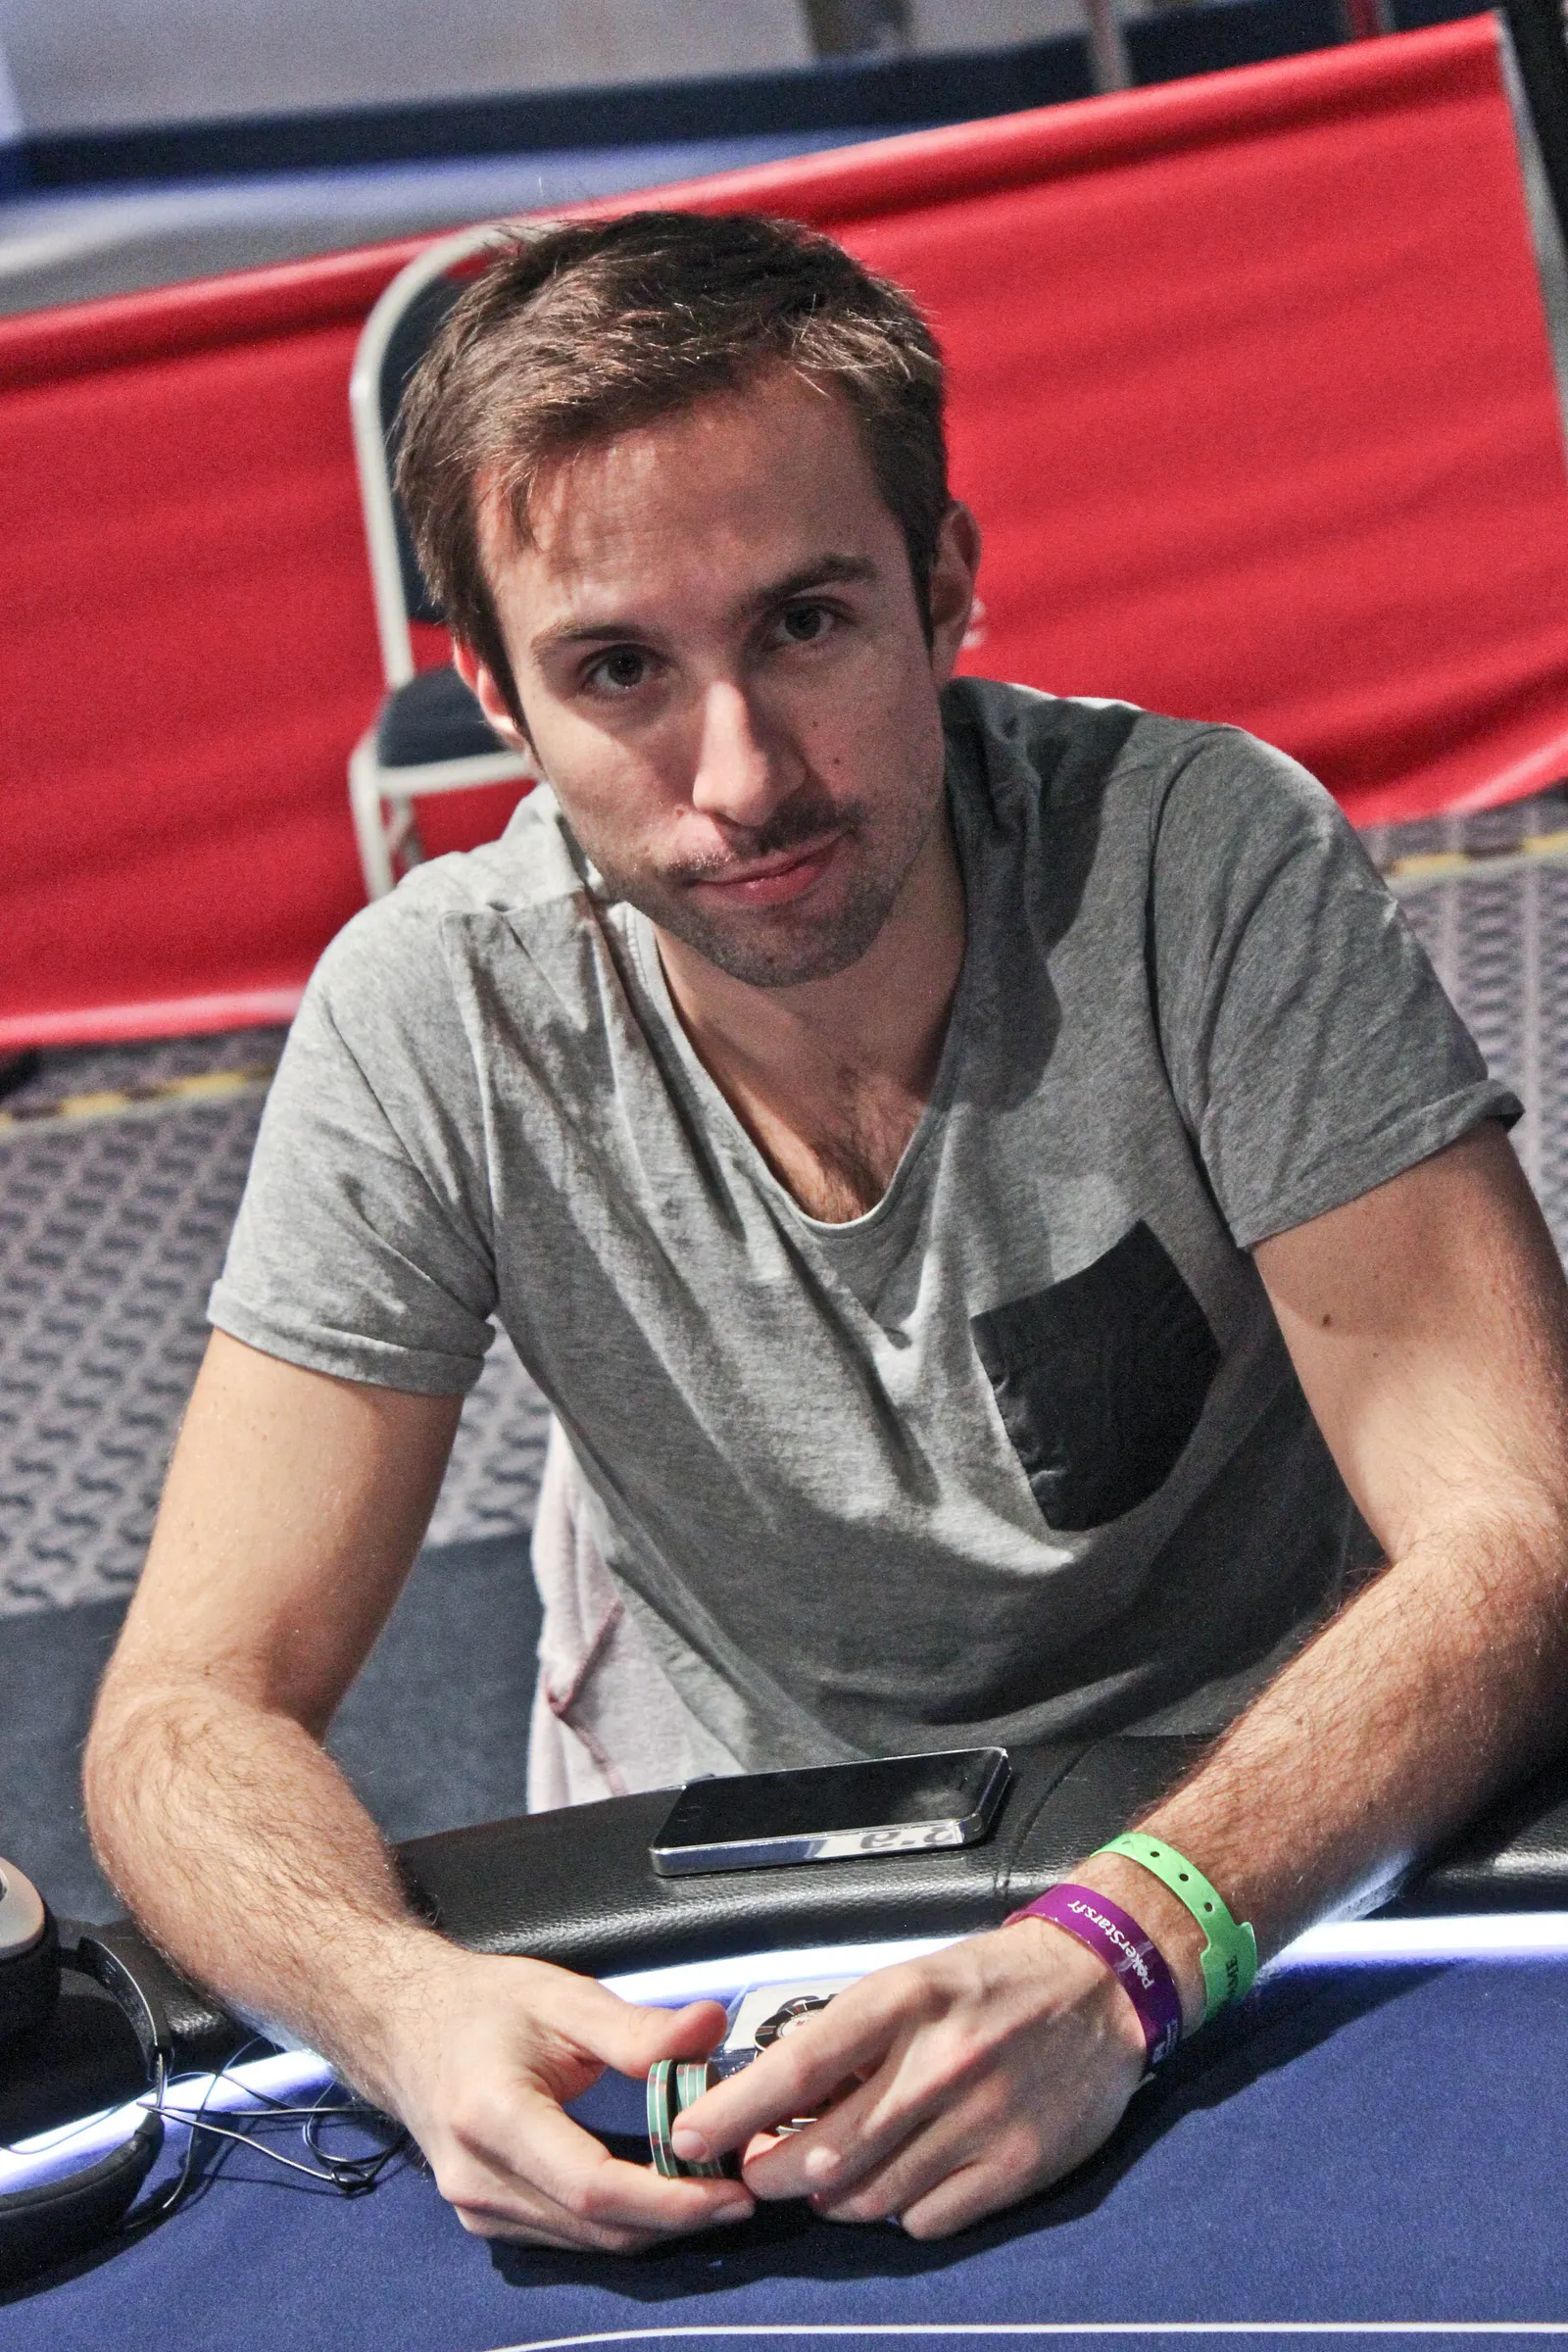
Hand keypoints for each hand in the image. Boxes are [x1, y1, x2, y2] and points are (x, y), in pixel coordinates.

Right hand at [374, 1943, 756, 2251]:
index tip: (730, 2191)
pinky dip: (619, 2221)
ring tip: (710, 2187)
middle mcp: (478, 2176)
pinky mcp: (485, 2218)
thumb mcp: (561, 1999)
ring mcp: (476, 2208)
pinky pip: (566, 2237)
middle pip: (597, 2227)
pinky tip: (657, 2191)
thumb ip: (637, 2026)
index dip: (670, 2200)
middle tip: (740, 2191)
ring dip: (652, 2224)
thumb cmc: (481, 2006)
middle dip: (677, 2219)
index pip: (594, 2187)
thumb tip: (710, 2027)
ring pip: (586, 2243)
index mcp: (493, 2115)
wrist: (403, 2027)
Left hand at [669, 1923, 1147, 2238]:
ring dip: (832, 2196)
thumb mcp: (911, 1982)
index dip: (733, 2112)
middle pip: (821, 2154)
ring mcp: (979, 2121)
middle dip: (771, 2172)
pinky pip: (924, 2219)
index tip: (688, 2136)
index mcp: (902, 2001)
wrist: (1101, 1988)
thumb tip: (775, 2100)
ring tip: (832, 2172)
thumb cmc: (990, 1982)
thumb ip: (848, 2039)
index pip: (796, 2069)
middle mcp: (937, 2064)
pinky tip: (904, 2177)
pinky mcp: (1016, 2167)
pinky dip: (898, 2210)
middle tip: (761, 2167)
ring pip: (866, 2197)